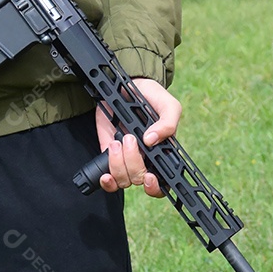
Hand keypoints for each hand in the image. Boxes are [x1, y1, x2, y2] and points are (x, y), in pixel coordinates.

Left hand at [94, 78, 180, 197]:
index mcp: (163, 152)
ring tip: (117, 140)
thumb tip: (152, 140)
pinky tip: (104, 173)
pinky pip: (108, 179)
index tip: (149, 176)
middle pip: (139, 179)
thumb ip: (168, 122)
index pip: (164, 182)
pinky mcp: (109, 155)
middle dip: (133, 163)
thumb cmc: (151, 96)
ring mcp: (126, 159)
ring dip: (118, 164)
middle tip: (130, 138)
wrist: (126, 85)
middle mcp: (145, 160)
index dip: (156, 187)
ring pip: (123, 180)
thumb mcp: (167, 104)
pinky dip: (106, 180)